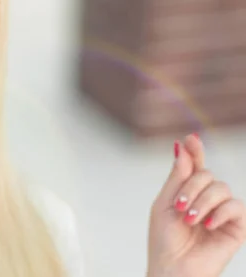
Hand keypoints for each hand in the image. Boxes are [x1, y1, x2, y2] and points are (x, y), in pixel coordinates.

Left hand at [147, 134, 245, 276]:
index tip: (191, 138)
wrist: (173, 268)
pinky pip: (236, 207)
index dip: (194, 150)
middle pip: (206, 174)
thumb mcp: (165, 203)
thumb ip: (177, 177)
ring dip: (202, 201)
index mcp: (187, 190)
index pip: (194, 165)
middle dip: (191, 188)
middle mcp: (206, 198)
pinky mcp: (236, 227)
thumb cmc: (165, 239)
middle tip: (180, 207)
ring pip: (221, 188)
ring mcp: (222, 211)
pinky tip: (206, 225)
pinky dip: (220, 212)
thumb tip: (182, 147)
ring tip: (189, 219)